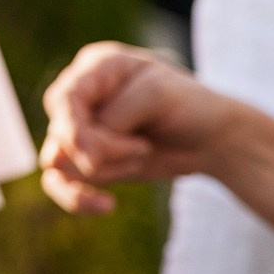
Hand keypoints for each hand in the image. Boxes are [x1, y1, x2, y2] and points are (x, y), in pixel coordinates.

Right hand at [39, 41, 239, 213]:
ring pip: (57, 161)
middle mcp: (83, 98)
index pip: (62, 99)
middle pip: (60, 132)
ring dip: (101, 171)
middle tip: (142, 150)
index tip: (96, 156)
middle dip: (98, 151)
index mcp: (96, 69)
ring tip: (139, 161)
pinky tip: (106, 205)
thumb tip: (81, 155)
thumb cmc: (191, 105)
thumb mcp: (156, 95)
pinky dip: (78, 198)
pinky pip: (63, 184)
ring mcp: (83, 130)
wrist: (215, 138)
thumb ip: (114, 119)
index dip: (72, 130)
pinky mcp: (89, 161)